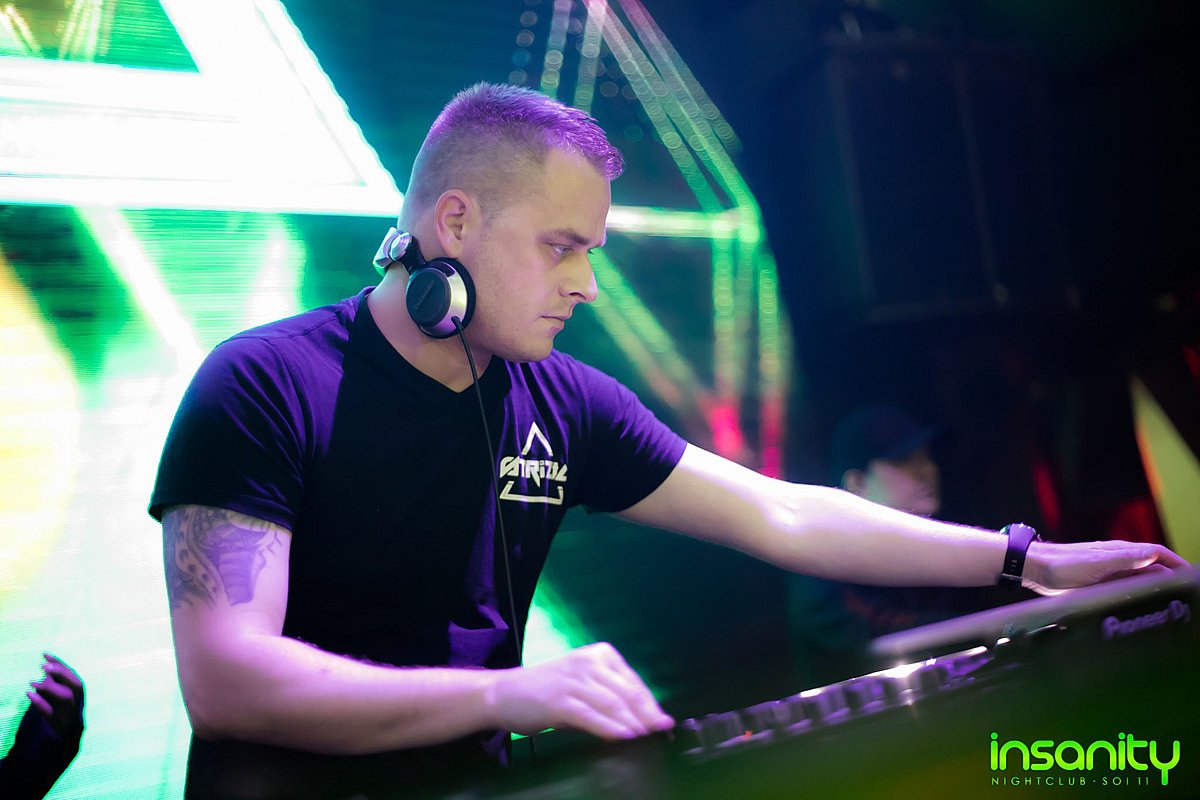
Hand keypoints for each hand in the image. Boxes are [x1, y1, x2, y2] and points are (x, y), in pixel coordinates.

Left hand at [26, 653, 84, 736]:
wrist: (69, 732)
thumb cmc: (63, 707)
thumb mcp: (61, 692)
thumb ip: (56, 681)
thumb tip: (47, 666)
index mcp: (78, 689)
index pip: (71, 673)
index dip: (59, 662)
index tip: (44, 654)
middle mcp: (78, 698)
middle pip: (75, 684)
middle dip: (60, 673)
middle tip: (43, 666)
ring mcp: (70, 711)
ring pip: (65, 697)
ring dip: (50, 687)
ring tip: (32, 682)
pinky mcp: (59, 722)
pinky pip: (50, 711)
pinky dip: (40, 702)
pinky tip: (29, 694)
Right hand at [488, 642, 673, 739]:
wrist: (504, 693)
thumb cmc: (547, 691)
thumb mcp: (582, 685)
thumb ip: (610, 696)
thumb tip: (644, 719)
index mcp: (599, 654)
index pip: (633, 682)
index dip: (651, 704)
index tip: (665, 722)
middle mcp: (588, 662)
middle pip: (627, 692)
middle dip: (647, 715)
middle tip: (662, 733)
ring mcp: (573, 680)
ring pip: (613, 704)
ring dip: (633, 724)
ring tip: (647, 738)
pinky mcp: (559, 700)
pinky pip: (591, 716)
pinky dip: (610, 728)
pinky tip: (624, 738)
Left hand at [1023, 540, 1190, 593]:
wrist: (1035, 568)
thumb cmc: (1063, 564)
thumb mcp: (1097, 563)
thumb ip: (1125, 560)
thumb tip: (1154, 555)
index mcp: (1121, 552)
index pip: (1158, 553)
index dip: (1177, 563)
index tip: (1192, 576)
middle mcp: (1118, 560)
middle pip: (1153, 568)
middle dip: (1172, 578)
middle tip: (1185, 596)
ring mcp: (1109, 571)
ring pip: (1140, 579)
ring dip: (1156, 588)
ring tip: (1170, 604)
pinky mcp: (1099, 583)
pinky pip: (1126, 589)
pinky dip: (1138, 595)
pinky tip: (1141, 607)